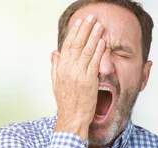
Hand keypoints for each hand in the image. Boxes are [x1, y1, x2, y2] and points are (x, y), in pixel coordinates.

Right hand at [51, 15, 104, 140]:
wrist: (72, 118)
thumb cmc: (66, 103)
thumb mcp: (56, 83)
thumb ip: (55, 66)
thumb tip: (54, 53)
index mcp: (60, 68)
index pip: (67, 45)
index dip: (74, 32)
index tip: (79, 23)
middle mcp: (68, 69)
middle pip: (77, 44)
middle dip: (85, 29)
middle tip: (91, 18)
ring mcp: (79, 74)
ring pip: (86, 50)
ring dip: (94, 36)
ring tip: (99, 26)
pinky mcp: (89, 81)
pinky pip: (94, 62)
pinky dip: (99, 50)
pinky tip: (103, 42)